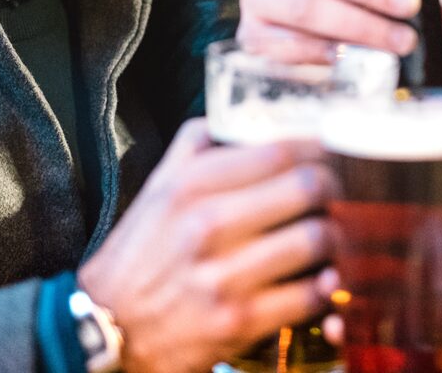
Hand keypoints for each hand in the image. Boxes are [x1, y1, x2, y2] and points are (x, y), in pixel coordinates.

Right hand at [78, 119, 333, 372]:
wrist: (106, 328)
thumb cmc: (140, 254)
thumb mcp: (158, 188)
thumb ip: (197, 145)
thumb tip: (239, 114)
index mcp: (192, 185)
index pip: (282, 149)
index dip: (319, 148)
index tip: (329, 153)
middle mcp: (209, 225)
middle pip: (310, 187)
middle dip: (333, 189)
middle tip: (334, 195)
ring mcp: (225, 276)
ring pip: (318, 238)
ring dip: (334, 237)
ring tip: (329, 236)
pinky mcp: (239, 322)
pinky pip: (310, 294)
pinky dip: (324, 286)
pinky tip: (319, 278)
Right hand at [318, 236, 441, 372]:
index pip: (423, 231)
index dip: (389, 224)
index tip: (356, 216)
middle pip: (391, 271)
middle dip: (356, 268)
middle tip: (334, 266)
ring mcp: (434, 328)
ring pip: (381, 311)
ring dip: (351, 307)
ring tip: (334, 308)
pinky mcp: (428, 361)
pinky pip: (387, 352)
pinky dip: (362, 345)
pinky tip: (344, 337)